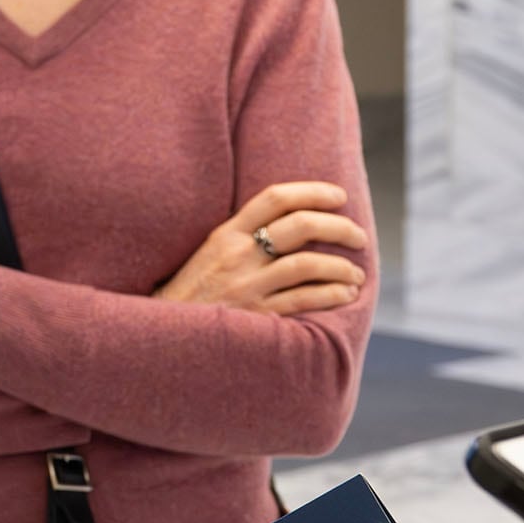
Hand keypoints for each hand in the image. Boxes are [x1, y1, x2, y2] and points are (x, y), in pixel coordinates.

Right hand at [154, 181, 366, 315]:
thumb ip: (245, 236)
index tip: (338, 196)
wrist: (165, 330)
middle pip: (300, 226)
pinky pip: (303, 300)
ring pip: (307, 265)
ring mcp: (246, 285)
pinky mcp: (255, 315)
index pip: (275, 198)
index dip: (313, 192)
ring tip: (355, 274)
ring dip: (341, 267)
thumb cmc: (194, 291)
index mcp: (226, 233)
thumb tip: (295, 224)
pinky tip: (345, 294)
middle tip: (358, 236)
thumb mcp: (210, 252)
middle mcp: (237, 255)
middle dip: (339, 227)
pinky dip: (332, 294)